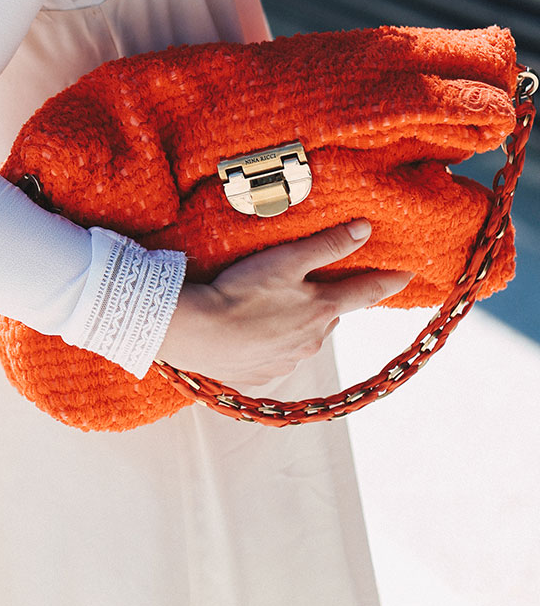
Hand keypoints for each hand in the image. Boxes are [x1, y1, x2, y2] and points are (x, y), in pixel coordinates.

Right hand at [156, 220, 412, 390]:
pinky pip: (276, 357)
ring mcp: (289, 361)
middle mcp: (313, 341)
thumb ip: (327, 245)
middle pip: (329, 315)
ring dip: (296, 324)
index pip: (365, 293)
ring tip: (268, 308)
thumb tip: (365, 229)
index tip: (406, 276)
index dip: (387, 282)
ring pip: (304, 337)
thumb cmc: (242, 292)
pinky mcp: (263, 376)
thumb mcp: (286, 259)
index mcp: (322, 310)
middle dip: (326, 302)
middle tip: (308, 286)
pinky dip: (270, 343)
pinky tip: (249, 332)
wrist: (200, 334)